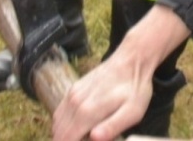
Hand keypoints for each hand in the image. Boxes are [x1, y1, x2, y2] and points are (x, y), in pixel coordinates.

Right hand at [53, 7, 192, 140]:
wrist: (132, 59)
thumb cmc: (134, 88)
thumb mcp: (132, 112)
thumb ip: (112, 127)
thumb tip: (94, 138)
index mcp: (87, 111)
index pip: (66, 140)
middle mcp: (74, 102)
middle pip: (59, 133)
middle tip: (87, 139)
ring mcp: (71, 94)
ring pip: (57, 123)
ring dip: (65, 134)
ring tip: (84, 135)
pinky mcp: (73, 89)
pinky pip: (60, 112)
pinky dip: (64, 123)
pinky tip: (80, 126)